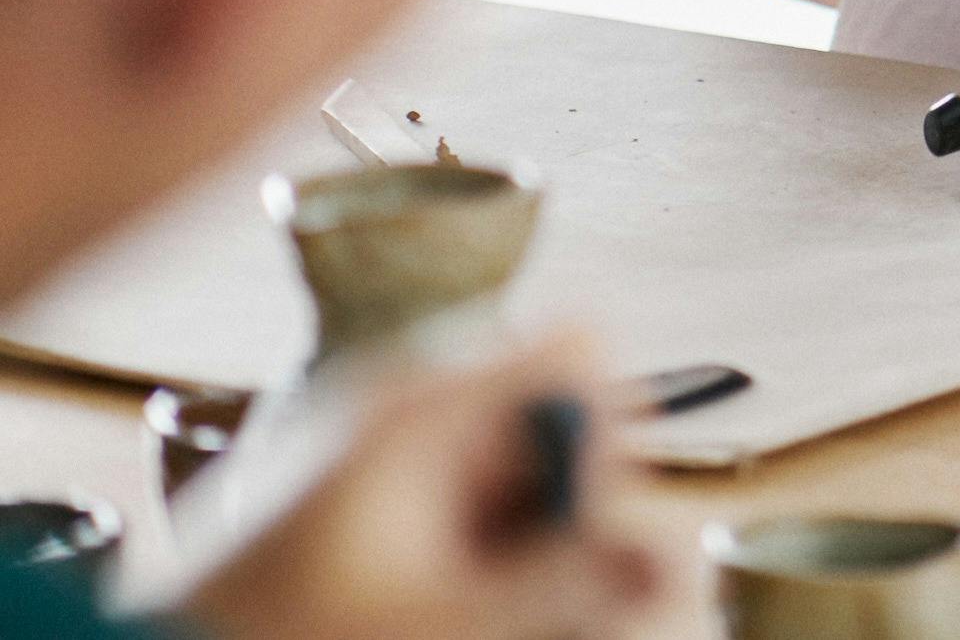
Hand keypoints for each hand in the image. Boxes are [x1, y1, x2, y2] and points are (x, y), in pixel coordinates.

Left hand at [188, 332, 693, 639]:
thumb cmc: (277, 637)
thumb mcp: (439, 620)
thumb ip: (566, 586)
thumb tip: (677, 561)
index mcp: (423, 403)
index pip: (580, 352)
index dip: (605, 432)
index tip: (573, 517)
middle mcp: (412, 407)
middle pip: (558, 421)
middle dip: (573, 509)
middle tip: (528, 597)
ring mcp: (389, 451)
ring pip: (522, 474)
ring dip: (533, 545)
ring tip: (483, 613)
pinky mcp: (371, 494)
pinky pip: (473, 506)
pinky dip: (486, 559)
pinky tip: (456, 609)